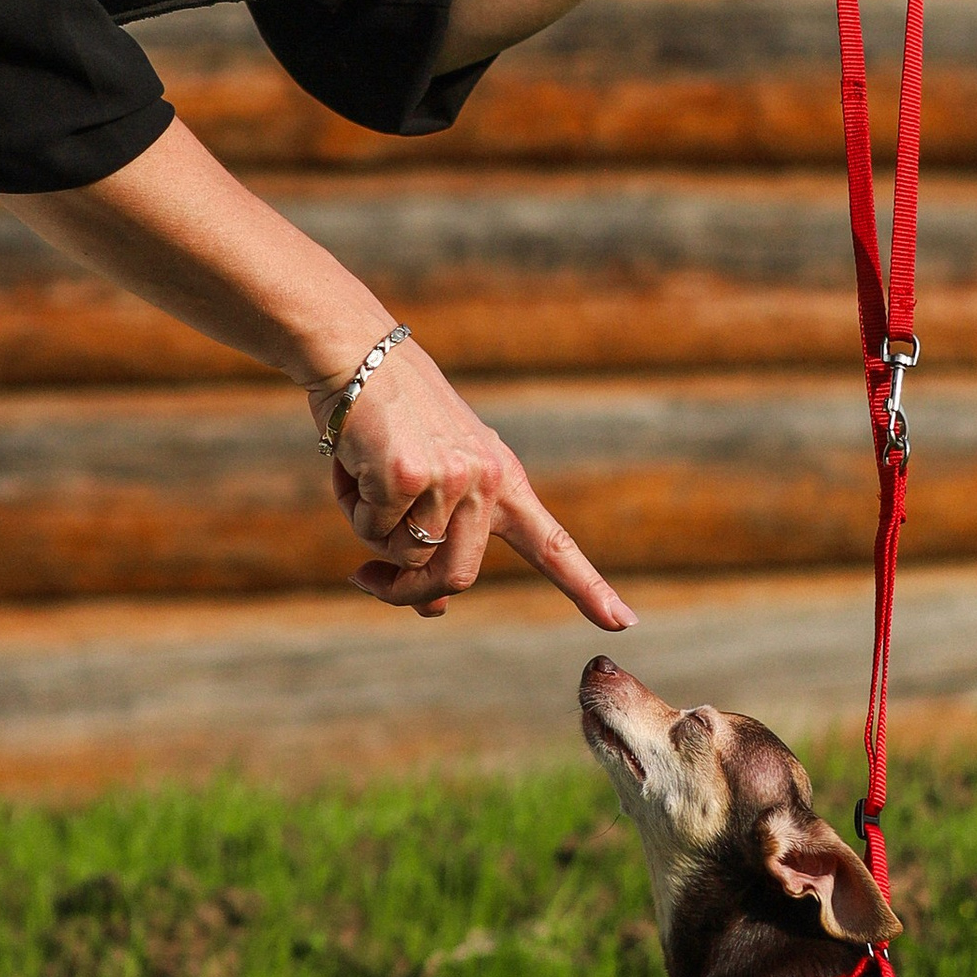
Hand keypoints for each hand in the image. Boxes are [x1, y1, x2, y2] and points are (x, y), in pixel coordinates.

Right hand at [313, 335, 631, 628]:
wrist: (357, 354)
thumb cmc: (388, 419)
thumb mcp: (427, 479)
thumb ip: (439, 539)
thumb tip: (436, 608)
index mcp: (503, 478)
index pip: (552, 544)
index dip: (587, 587)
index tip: (624, 622)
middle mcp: (489, 480)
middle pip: (456, 577)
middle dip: (405, 590)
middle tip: (366, 580)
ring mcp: (454, 477)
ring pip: (407, 558)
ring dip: (371, 533)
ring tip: (364, 477)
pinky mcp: (410, 476)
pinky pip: (372, 529)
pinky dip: (352, 504)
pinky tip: (353, 460)